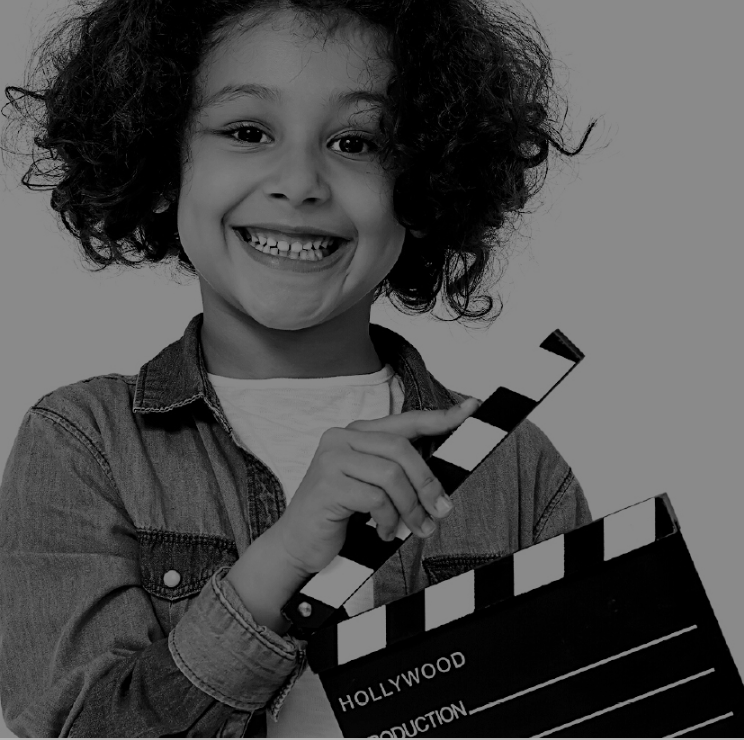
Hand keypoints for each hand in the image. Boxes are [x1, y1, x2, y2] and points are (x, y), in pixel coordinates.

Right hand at [270, 398, 480, 576]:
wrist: (296, 545)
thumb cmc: (339, 516)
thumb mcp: (373, 489)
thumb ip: (398, 476)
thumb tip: (439, 484)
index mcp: (356, 433)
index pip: (405, 420)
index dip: (440, 416)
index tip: (471, 408)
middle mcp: (341, 438)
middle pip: (401, 449)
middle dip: (427, 483)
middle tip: (440, 511)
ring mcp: (331, 458)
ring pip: (391, 475)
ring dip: (410, 507)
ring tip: (414, 528)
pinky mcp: (327, 484)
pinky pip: (375, 498)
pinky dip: (388, 520)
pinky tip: (384, 531)